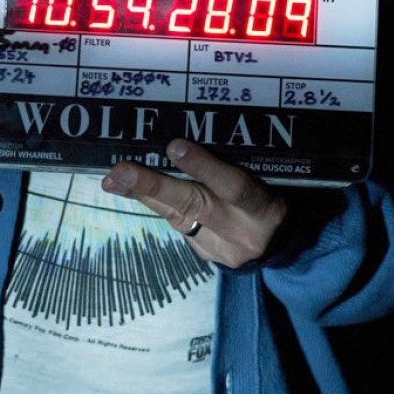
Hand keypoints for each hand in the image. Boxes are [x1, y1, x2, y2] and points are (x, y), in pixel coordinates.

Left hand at [101, 138, 287, 268]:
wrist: (280, 245)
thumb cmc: (271, 197)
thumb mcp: (266, 178)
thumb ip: (235, 164)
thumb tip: (189, 138)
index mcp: (265, 207)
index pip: (234, 187)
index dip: (204, 167)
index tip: (174, 146)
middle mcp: (242, 231)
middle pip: (195, 206)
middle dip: (155, 185)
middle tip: (121, 171)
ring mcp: (222, 249)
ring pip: (177, 217)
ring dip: (143, 195)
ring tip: (113, 180)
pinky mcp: (206, 256)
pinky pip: (177, 225)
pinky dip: (155, 204)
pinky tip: (131, 190)